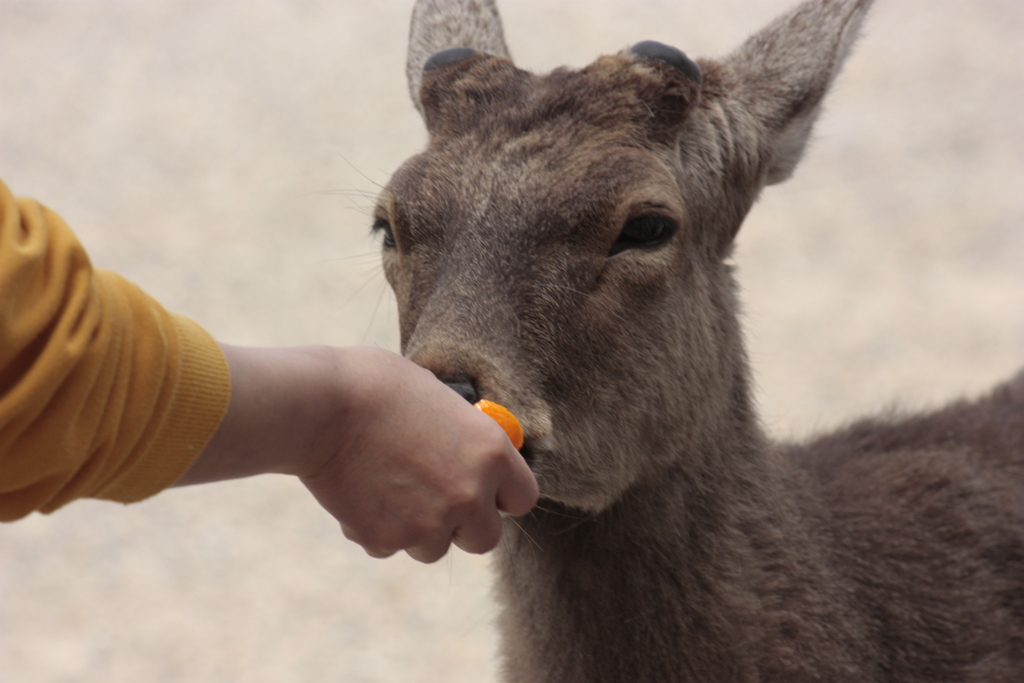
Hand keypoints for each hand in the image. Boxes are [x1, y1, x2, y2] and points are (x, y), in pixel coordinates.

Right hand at [301, 347, 536, 562]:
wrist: (321, 406)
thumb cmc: (375, 385)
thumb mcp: (437, 396)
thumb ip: (460, 434)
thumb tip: (464, 449)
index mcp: (489, 452)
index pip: (523, 498)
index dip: (502, 497)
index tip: (486, 493)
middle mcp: (468, 494)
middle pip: (484, 538)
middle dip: (462, 525)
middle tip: (437, 501)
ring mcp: (428, 522)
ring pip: (433, 548)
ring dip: (417, 529)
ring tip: (389, 489)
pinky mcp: (386, 538)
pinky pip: (389, 546)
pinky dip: (376, 529)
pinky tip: (358, 493)